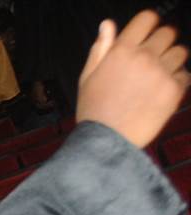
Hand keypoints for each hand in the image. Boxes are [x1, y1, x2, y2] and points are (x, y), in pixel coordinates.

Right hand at [77, 11, 189, 148]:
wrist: (105, 141)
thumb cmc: (94, 110)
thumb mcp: (88, 77)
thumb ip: (100, 48)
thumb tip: (107, 24)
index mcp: (121, 51)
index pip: (147, 19)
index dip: (148, 24)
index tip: (147, 33)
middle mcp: (143, 58)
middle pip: (168, 33)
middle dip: (162, 42)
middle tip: (154, 58)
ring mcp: (160, 73)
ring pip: (180, 52)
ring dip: (172, 60)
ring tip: (159, 76)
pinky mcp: (173, 90)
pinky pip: (186, 75)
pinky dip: (178, 81)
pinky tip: (162, 90)